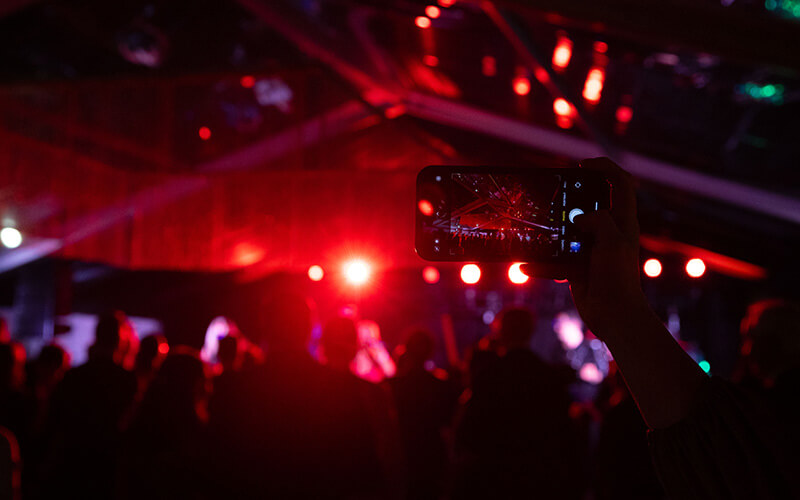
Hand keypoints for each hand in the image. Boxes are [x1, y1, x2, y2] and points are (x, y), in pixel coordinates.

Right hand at [523, 158, 647, 337]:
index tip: (582, 164)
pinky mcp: (577, 267)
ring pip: (567, 232)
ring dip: (550, 231)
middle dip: (570, 197)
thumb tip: (578, 218)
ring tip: (534, 226)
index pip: (620, 184)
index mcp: (623, 222)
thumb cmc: (619, 278)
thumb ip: (598, 220)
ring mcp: (591, 250)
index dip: (605, 168)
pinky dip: (540, 264)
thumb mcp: (612, 242)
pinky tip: (524, 266)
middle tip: (553, 192)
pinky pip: (554, 261)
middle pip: (589, 204)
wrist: (614, 316)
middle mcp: (608, 232)